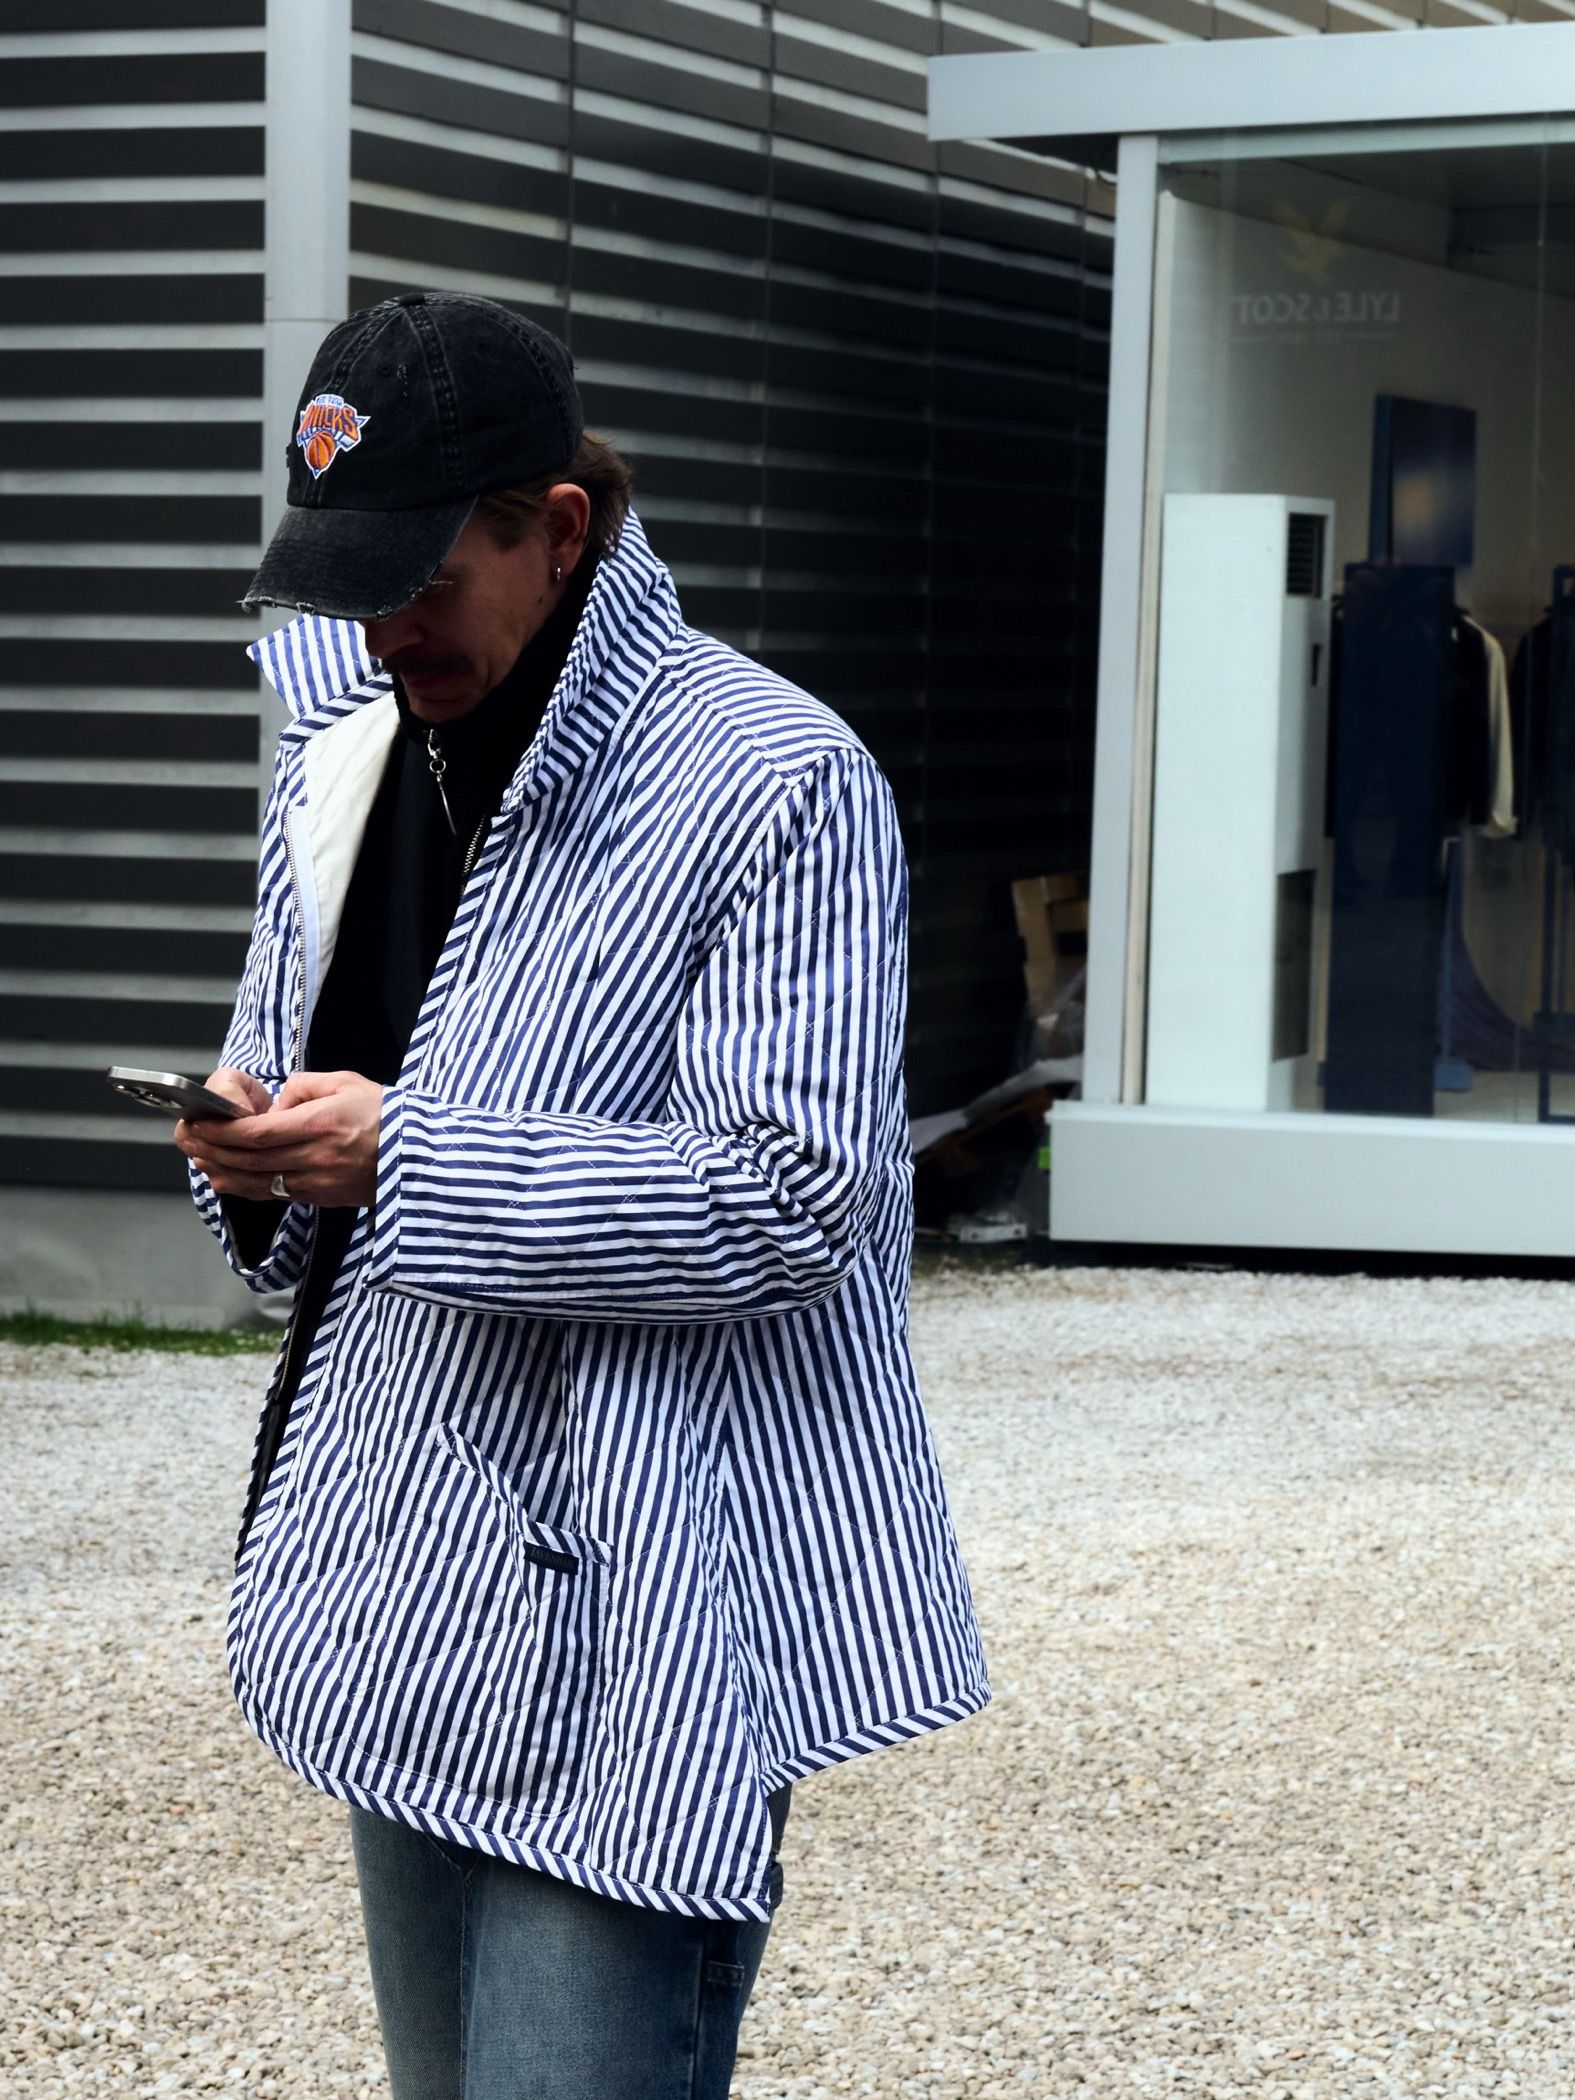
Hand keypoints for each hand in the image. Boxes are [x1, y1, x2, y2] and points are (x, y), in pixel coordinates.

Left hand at [175, 1069, 383, 1208]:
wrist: (420, 1156)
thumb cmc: (385, 1114)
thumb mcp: (346, 1083)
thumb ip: (302, 1087)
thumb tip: (273, 1106)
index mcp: (322, 1125)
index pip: (258, 1133)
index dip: (222, 1131)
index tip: (199, 1122)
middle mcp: (316, 1158)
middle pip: (250, 1159)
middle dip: (211, 1149)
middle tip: (186, 1139)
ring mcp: (317, 1183)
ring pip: (256, 1182)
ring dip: (221, 1171)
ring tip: (198, 1159)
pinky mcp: (321, 1198)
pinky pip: (273, 1194)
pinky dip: (244, 1186)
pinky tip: (227, 1177)